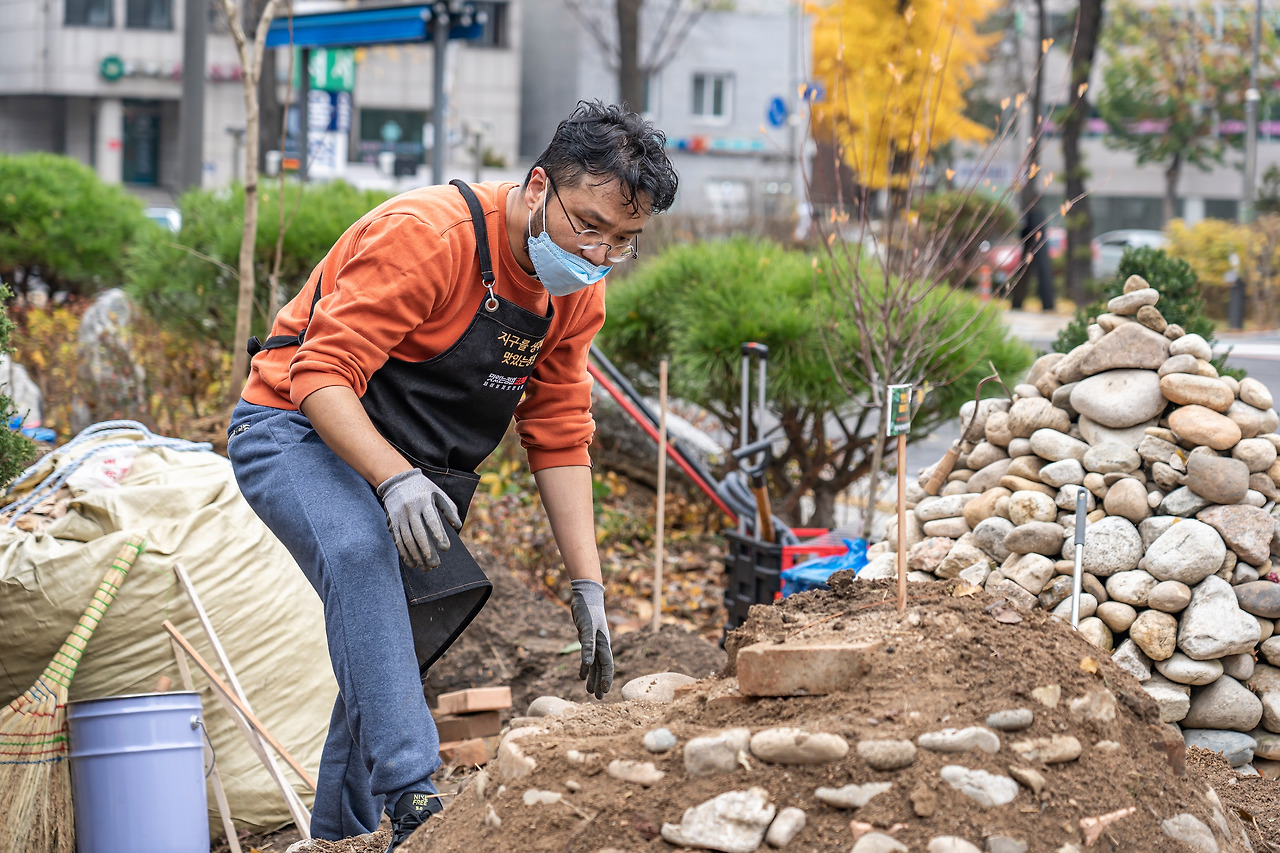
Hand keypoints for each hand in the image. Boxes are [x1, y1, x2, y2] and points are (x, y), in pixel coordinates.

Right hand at [376, 469, 461, 568]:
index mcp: (424, 501)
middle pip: (418, 533)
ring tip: (425, 568)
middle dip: (427, 551)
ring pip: (407, 539)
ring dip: (416, 555)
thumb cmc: (423, 489)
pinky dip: (404, 553)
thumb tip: (457, 526)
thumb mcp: (438, 494)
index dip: (438, 534)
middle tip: (436, 565)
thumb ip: (449, 509)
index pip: (431, 520)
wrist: (396, 480)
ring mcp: (400, 516)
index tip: (445, 548)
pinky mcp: (392, 522)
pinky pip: (398, 540)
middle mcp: (410, 509)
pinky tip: (412, 563)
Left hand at [570, 578, 612, 698]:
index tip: (604, 691)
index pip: (607, 664)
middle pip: (602, 667)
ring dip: (592, 677)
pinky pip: (587, 657)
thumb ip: (588, 646)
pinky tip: (582, 676)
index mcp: (604, 643)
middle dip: (600, 682)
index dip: (606, 678)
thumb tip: (588, 664)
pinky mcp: (587, 639)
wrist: (585, 596)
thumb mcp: (587, 628)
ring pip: (594, 664)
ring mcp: (594, 642)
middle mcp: (601, 644)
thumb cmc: (588, 610)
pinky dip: (585, 667)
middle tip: (598, 698)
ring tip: (590, 692)